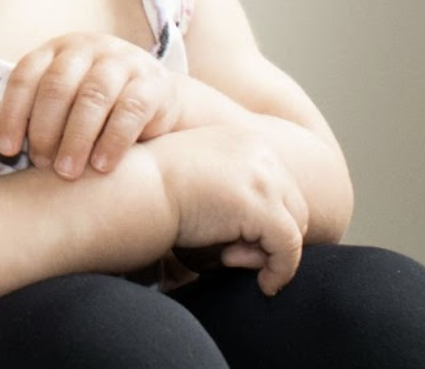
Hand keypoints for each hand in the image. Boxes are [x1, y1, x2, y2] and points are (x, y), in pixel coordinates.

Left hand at [0, 32, 182, 176]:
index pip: (25, 75)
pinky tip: (101, 166)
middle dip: (44, 128)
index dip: (12, 112)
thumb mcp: (60, 104)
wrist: (158, 100)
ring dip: (76, 138)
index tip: (6, 149)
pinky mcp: (152, 83)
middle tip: (41, 163)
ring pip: (92, 96)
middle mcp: (87, 49)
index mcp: (56, 51)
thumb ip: (28, 114)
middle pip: (57, 85)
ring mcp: (122, 62)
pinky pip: (130, 110)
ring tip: (67, 172)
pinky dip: (113, 141)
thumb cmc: (95, 107)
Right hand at [146, 125, 308, 294]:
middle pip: (294, 206)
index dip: (264, 221)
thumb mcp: (199, 179)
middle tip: (232, 255)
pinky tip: (262, 285)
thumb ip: (231, 191)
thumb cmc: (149, 191)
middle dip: (271, 237)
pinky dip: (280, 271)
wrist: (129, 190)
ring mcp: (263, 176)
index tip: (233, 242)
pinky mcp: (261, 206)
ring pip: (295, 227)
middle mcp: (260, 150)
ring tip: (231, 260)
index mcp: (243, 139)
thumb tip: (259, 234)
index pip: (278, 187)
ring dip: (270, 253)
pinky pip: (289, 248)